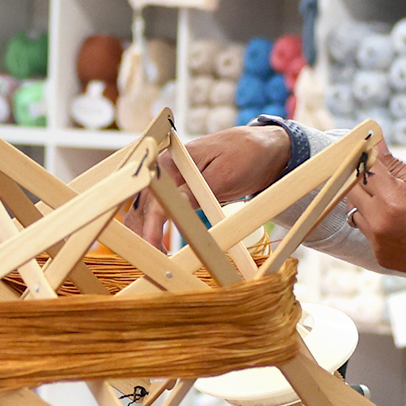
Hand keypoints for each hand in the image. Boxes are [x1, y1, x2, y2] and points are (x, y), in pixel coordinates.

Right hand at [130, 122, 292, 248]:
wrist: (262, 146)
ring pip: (145, 207)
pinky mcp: (175, 185)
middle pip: (143, 204)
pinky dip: (154, 224)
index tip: (153, 245)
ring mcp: (168, 176)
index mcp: (173, 161)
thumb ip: (195, 192)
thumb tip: (173, 208)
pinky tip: (157, 240)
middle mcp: (164, 167)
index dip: (151, 224)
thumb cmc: (247, 156)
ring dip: (146, 230)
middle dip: (144, 232)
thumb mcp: (225, 176)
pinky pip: (157, 206)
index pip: (155, 197)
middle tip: (156, 259)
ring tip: (156, 254)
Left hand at [347, 157, 405, 291]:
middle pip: (351, 189)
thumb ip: (397, 164)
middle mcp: (380, 223)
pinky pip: (367, 231)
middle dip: (363, 177)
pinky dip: (377, 221)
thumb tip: (375, 143)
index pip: (363, 168)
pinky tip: (400, 221)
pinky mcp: (380, 257)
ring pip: (355, 210)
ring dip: (368, 201)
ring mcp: (378, 243)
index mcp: (394, 201)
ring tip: (395, 201)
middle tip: (381, 173)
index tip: (367, 148)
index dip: (365, 155)